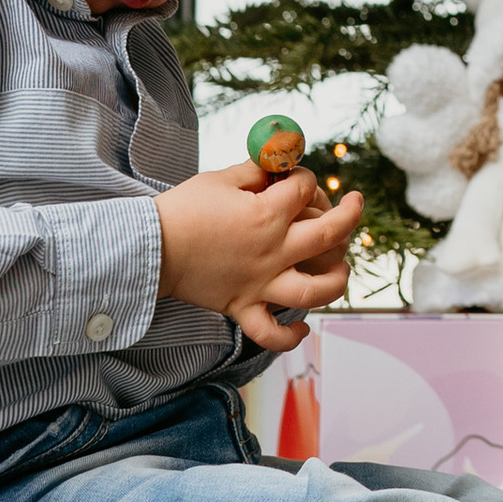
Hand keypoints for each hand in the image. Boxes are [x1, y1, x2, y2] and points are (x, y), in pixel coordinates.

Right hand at [156, 164, 365, 354]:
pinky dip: (290, 337)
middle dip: (349, 216)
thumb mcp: (221, 178)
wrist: (148, 247)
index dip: (305, 177)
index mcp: (267, 215)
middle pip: (329, 234)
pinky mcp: (242, 307)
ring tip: (341, 267)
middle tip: (354, 205)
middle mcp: (272, 251)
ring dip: (336, 279)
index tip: (295, 177)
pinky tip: (303, 329)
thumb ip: (256, 171)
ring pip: (314, 291)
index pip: (304, 189)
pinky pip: (270, 333)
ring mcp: (260, 284)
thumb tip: (279, 164)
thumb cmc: (182, 209)